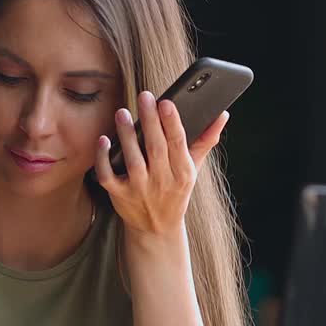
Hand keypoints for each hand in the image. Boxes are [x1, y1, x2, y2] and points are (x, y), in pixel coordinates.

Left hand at [94, 90, 228, 238]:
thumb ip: (205, 140)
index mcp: (183, 173)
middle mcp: (162, 182)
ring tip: (122, 113)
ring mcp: (140, 190)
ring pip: (133, 160)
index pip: (178, 143)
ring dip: (127, 135)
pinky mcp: (120, 195)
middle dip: (150, 121)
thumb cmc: (175, 190)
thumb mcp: (193, 168)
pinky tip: (103, 140)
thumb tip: (222, 114)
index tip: (166, 102)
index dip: (172, 122)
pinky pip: (108, 175)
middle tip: (144, 96)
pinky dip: (104, 158)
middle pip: (155, 148)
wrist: (157, 228)